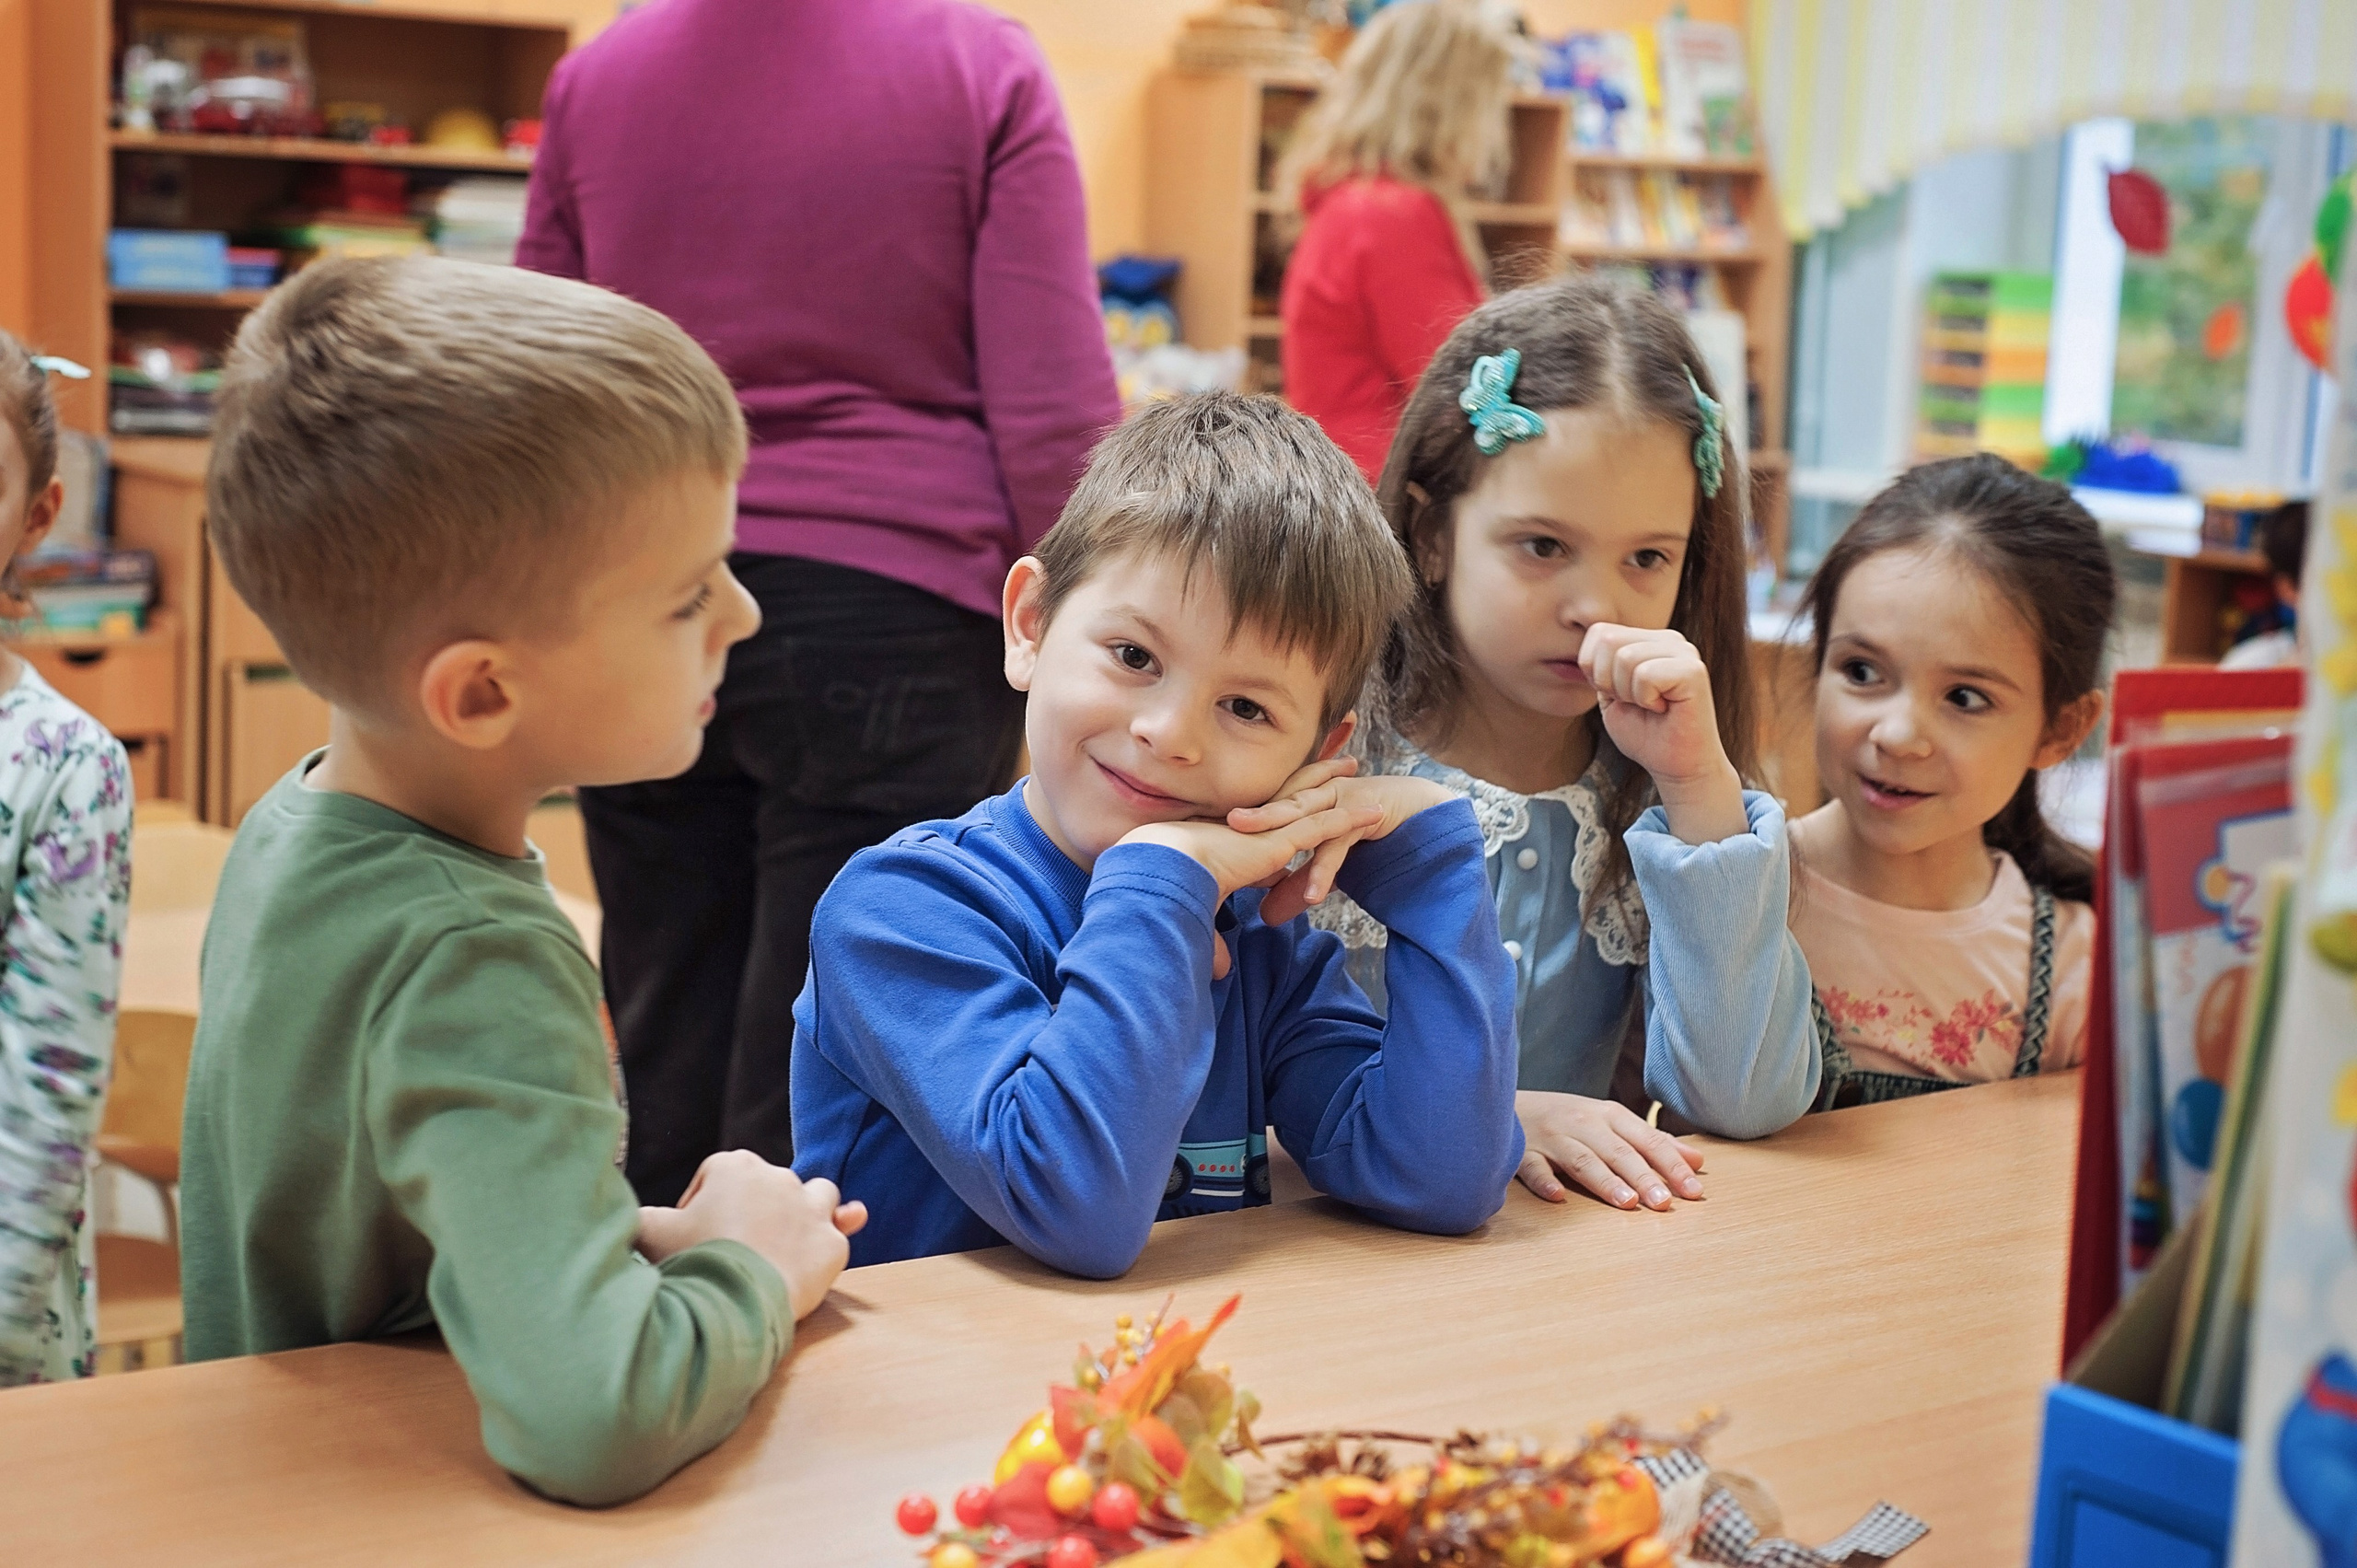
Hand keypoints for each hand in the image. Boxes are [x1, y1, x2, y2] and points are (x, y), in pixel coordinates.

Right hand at [635, 1150, 868, 1319]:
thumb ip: (637, 1217)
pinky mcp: (832, 1240)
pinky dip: (834, 1235)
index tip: (694, 1237)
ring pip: (817, 1192)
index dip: (701, 1206)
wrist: (735, 1301)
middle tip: (735, 1246)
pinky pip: (839, 1229)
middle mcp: (777, 1176)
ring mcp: (809, 1207)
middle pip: (766, 1186)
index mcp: (733, 1166)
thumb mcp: (650, 1234)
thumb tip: (619, 1217)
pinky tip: (834, 1238)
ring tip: (791, 1233)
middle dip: (754, 1210)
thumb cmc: (693, 1262)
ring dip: (806, 1208)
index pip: (716, 1177)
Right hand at [1121, 764, 1384, 978]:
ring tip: (1354, 767)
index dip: (1281, 818)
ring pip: (1311, 798)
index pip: (1263, 826)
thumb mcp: (1200, 918)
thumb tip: (1220, 971)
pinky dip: (1353, 818)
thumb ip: (1215, 943)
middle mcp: (1252, 826)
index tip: (1292, 820)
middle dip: (1307, 778)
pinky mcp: (1285, 837)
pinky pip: (1328, 824)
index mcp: (1231, 839)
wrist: (1167, 869)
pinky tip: (1376, 812)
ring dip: (1334, 784)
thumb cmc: (1173, 893)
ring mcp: (1270, 828)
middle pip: (1288, 794)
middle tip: (1328, 764)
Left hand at [1227, 758, 1456, 925]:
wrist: (1414, 809)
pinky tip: (1314, 897)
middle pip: (1271, 808)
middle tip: (1212, 832)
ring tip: (1252, 850)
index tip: (1199, 839)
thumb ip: (1296, 887)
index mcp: (1295, 801)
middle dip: (1242, 819)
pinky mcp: (1363, 814)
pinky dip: (1325, 870)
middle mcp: (1311, 796)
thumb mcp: (1323, 863)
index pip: (1256, 814)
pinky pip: (1340, 846)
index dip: (1227, 826)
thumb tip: (1267, 918)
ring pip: (1302, 819)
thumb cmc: (1360, 832)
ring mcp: (1336, 801)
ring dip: (1277, 831)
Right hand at [1514, 1090, 1705, 1210]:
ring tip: (1627, 1203)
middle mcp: (1583, 1123)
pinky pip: (1532, 1165)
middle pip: (1618, 1152)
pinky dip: (1544, 1180)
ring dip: (1605, 1181)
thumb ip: (1652, 1142)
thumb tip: (1697, 1162)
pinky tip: (1558, 1195)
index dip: (1672, 1165)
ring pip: (1582, 1159)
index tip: (1693, 1190)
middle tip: (1664, 1203)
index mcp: (1609, 1116)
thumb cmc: (1567, 1117)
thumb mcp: (1611, 1122)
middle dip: (1643, 1177)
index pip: (1648, 1141)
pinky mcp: (1522, 1150)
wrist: (1503, 1100)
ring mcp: (1552, 1137)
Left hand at [1580, 624, 1746, 843]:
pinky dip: (1645, 699)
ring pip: (1625, 658)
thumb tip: (1585, 641)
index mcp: (1648, 640)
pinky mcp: (1693, 670)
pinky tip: (1664, 709)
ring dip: (1628, 693)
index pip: (1599, 632)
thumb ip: (1599, 665)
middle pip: (1608, 640)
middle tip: (1635, 703)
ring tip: (1651, 706)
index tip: (1619, 695)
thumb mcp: (1609, 695)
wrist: (1677, 767)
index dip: (1595, 671)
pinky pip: (1645, 674)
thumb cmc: (1645, 734)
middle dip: (1608, 681)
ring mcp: (1684, 652)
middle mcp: (1668, 639)